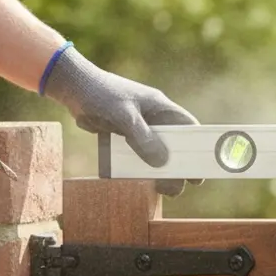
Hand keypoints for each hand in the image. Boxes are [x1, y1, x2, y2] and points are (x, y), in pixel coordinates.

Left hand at [41, 45, 198, 170]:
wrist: (72, 87)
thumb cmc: (100, 94)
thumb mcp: (124, 117)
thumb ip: (143, 138)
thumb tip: (162, 163)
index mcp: (161, 108)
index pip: (189, 128)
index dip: (199, 147)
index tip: (204, 166)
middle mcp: (154, 119)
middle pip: (174, 145)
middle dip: (179, 166)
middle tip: (181, 185)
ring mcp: (139, 127)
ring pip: (156, 152)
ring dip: (160, 170)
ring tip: (162, 189)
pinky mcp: (125, 135)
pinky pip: (138, 154)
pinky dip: (142, 167)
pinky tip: (143, 181)